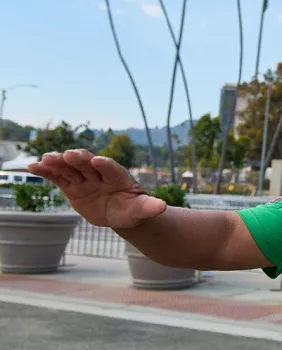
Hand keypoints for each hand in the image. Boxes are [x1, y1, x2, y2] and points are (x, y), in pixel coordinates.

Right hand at [27, 150, 166, 228]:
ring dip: (59, 163)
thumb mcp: (142, 210)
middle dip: (81, 159)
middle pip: (89, 165)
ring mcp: (85, 179)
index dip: (106, 165)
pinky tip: (33, 166)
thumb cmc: (134, 210)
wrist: (121, 212)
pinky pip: (58, 178)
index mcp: (120, 178)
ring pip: (71, 169)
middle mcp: (101, 175)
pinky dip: (47, 172)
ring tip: (46, 159)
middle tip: (70, 154)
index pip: (113, 169)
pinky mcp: (72, 186)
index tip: (99, 160)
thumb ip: (149, 207)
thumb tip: (162, 206)